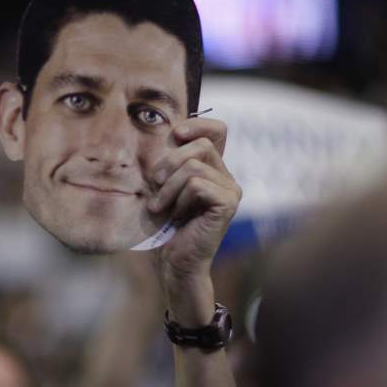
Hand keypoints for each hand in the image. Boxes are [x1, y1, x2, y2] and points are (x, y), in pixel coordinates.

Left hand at [147, 118, 240, 284]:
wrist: (175, 261)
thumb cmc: (166, 226)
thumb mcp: (164, 187)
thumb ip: (171, 162)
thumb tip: (170, 131)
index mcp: (213, 170)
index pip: (217, 130)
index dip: (198, 124)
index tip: (175, 134)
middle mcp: (227, 177)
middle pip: (202, 145)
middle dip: (170, 162)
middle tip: (155, 184)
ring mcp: (231, 190)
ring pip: (195, 166)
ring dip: (169, 187)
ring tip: (160, 206)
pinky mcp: (228, 203)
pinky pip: (197, 184)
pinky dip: (178, 198)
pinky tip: (176, 214)